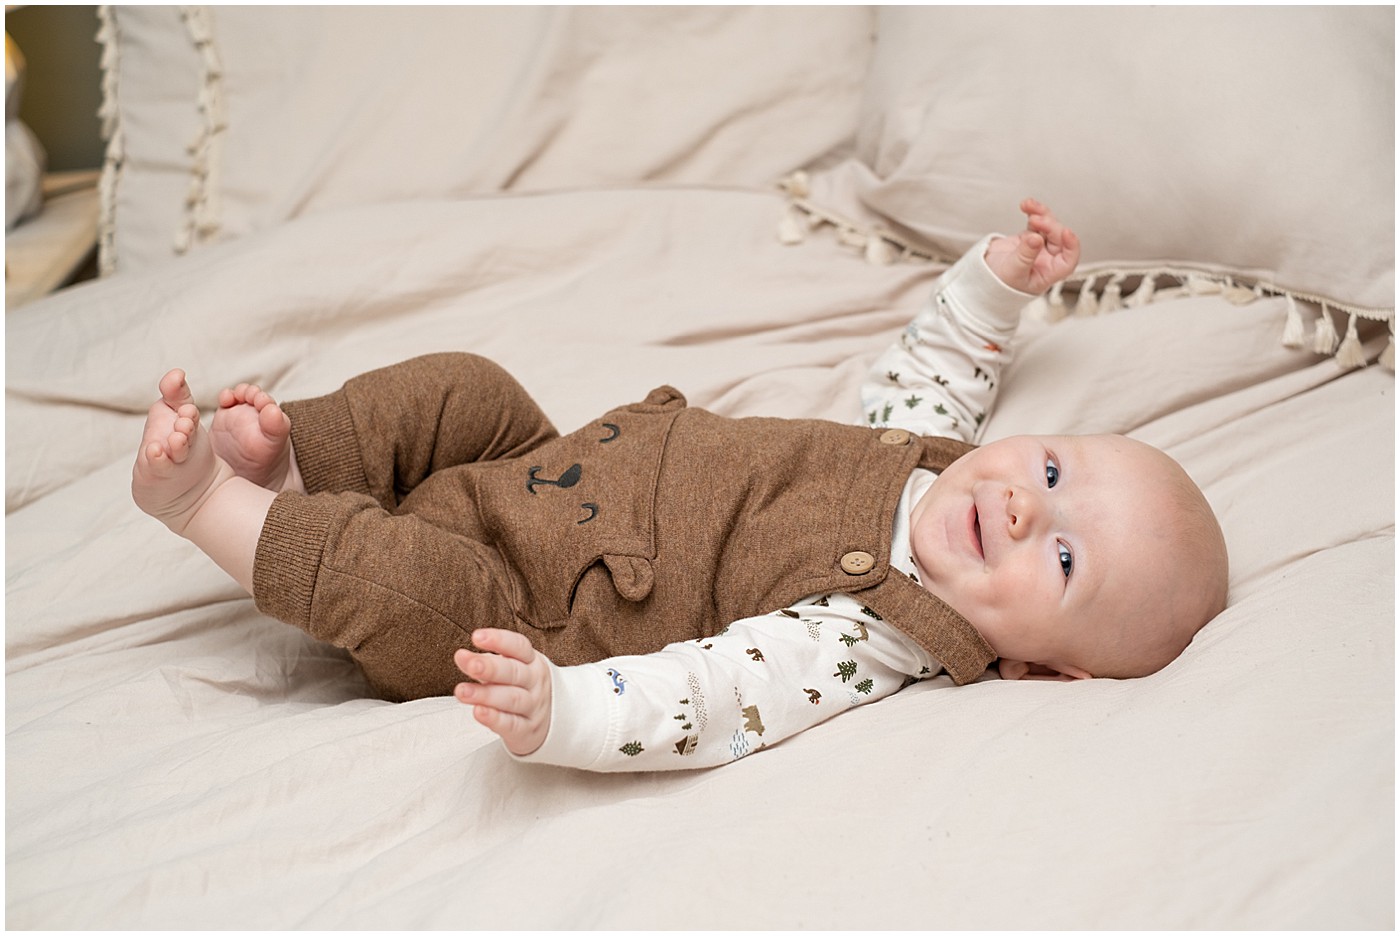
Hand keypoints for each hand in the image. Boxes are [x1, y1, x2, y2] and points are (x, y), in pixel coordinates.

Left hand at [453, 629, 552, 755]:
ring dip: (485, 694)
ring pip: (511, 699)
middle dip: (490, 667)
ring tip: (462, 691)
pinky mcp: (528, 730)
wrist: (556, 720)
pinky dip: (495, 719)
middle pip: (514, 672)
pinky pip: (512, 724)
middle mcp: (535, 682)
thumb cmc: (524, 688)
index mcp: (532, 661)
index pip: (519, 646)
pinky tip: (479, 712)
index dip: (499, 640)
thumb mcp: (512, 670)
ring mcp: (533, 706)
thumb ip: (485, 663)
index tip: (477, 637)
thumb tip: (462, 657)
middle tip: (469, 664)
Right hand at [983, 197, 1079, 295]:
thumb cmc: (1000, 284)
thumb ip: (1026, 255)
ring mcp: (1040, 247)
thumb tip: (1036, 238)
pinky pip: (1037, 222)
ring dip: (1042, 214)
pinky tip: (1027, 205)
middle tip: (1035, 220)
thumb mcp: (1013, 271)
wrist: (984, 278)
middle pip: (1059, 238)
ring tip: (1029, 206)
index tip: (1065, 232)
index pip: (1068, 260)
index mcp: (1049, 273)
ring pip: (1049, 226)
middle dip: (1049, 225)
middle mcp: (1048, 260)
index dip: (1071, 245)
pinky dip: (1033, 212)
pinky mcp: (1030, 237)